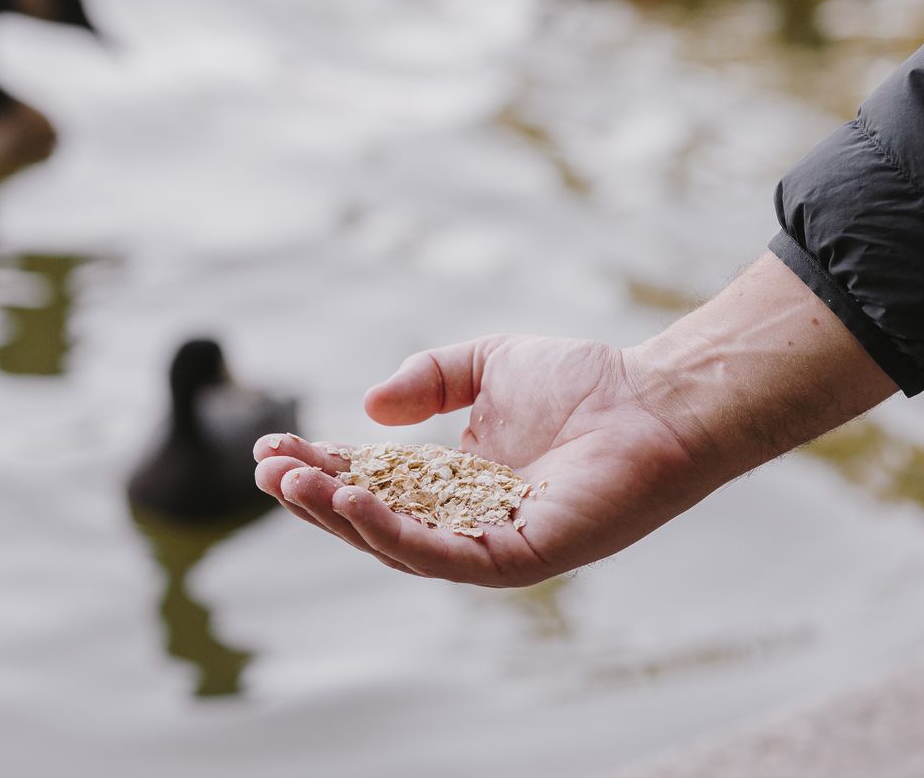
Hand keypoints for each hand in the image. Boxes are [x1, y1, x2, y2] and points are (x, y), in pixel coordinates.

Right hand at [253, 254, 897, 586]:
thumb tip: (368, 409)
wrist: (655, 400)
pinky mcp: (520, 558)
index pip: (371, 481)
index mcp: (453, 479)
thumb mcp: (487, 364)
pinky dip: (394, 535)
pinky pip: (445, 558)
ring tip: (295, 484)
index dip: (319, 467)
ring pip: (397, 546)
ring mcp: (490, 544)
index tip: (270, 447)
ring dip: (339, 518)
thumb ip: (429, 380)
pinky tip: (355, 505)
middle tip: (268, 469)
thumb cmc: (583, 381)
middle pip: (372, 520)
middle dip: (315, 497)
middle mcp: (465, 519)